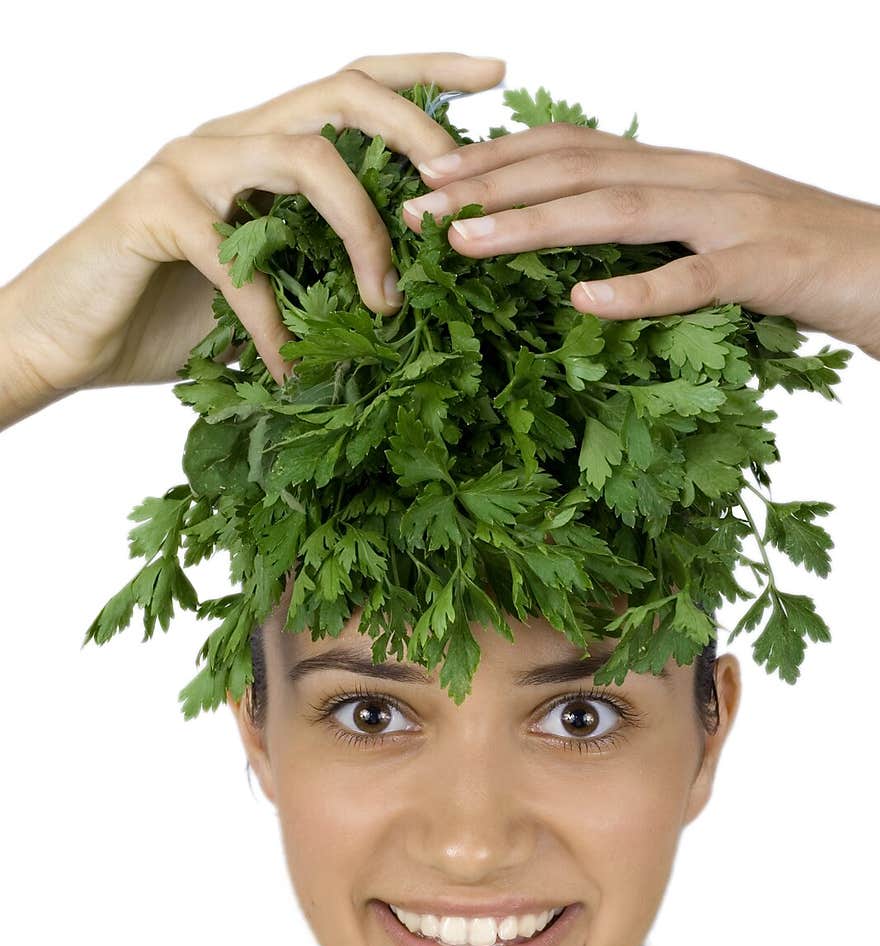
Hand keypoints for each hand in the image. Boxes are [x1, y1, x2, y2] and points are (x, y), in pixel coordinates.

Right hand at [0, 51, 504, 421]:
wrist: (63, 338)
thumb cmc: (166, 318)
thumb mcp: (266, 297)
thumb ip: (320, 283)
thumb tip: (403, 316)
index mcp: (264, 148)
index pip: (354, 86)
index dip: (425, 77)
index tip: (496, 79)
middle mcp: (233, 138)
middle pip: (342, 92)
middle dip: (416, 129)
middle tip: (458, 183)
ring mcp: (191, 166)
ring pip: (305, 159)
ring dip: (362, 233)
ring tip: (386, 305)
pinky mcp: (155, 211)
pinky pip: (237, 258)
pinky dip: (275, 322)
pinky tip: (293, 369)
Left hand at [401, 120, 879, 360]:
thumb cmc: (808, 269)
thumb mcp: (718, 245)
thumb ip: (657, 243)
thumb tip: (581, 272)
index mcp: (683, 173)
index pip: (577, 148)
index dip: (500, 157)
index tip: (432, 176)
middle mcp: (701, 178)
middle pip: (579, 166)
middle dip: (490, 184)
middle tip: (417, 206)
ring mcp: (736, 218)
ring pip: (621, 211)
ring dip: (535, 225)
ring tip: (466, 242)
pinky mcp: (770, 266)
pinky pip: (696, 278)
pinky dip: (639, 290)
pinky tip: (584, 303)